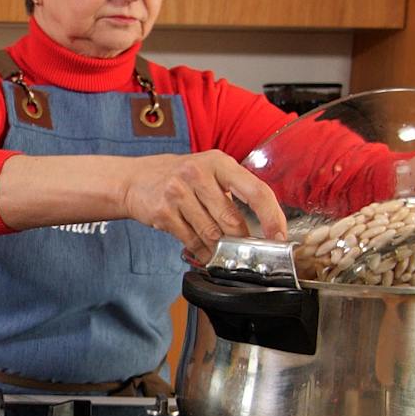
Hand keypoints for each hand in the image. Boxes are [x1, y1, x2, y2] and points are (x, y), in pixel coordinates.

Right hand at [121, 151, 287, 265]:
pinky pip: (192, 241)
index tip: (279, 238)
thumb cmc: (179, 176)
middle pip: (232, 219)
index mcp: (219, 162)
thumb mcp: (209, 172)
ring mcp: (178, 192)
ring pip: (212, 234)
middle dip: (241, 241)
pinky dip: (202, 252)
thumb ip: (234, 194)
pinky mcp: (163, 212)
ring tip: (222, 253)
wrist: (135, 179)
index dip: (272, 217)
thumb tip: (261, 228)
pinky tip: (205, 253)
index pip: (256, 191)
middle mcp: (198, 173)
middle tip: (247, 251)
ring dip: (220, 249)